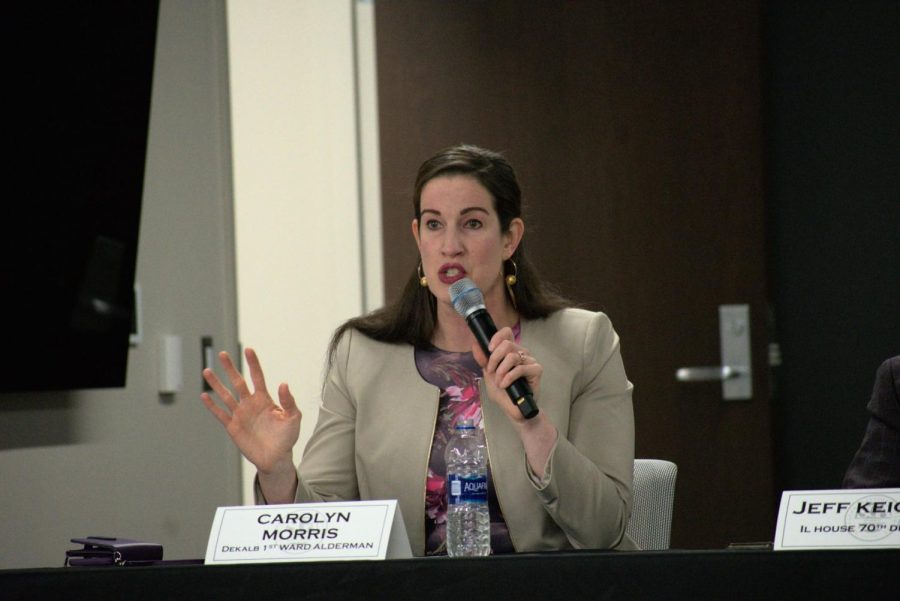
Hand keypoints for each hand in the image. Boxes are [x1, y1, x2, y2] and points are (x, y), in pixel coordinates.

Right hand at [201, 347, 300, 476]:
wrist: (276, 458)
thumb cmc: (286, 437)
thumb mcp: (293, 418)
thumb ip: (289, 401)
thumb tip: (283, 384)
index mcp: (265, 399)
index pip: (258, 377)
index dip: (253, 364)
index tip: (249, 350)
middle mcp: (250, 404)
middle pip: (238, 382)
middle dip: (230, 368)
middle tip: (222, 354)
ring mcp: (240, 414)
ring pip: (226, 395)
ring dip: (216, 384)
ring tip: (207, 371)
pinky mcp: (233, 426)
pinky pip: (220, 414)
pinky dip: (212, 406)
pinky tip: (204, 396)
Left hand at [472, 327, 542, 422]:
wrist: (513, 409)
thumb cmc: (502, 392)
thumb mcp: (488, 375)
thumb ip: (483, 360)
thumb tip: (475, 344)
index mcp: (510, 350)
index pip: (507, 332)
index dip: (497, 337)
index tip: (489, 349)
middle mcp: (521, 353)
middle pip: (507, 344)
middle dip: (494, 359)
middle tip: (491, 372)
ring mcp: (530, 361)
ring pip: (512, 356)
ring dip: (501, 371)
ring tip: (498, 382)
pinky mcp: (536, 370)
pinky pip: (521, 368)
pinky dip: (509, 377)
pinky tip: (505, 385)